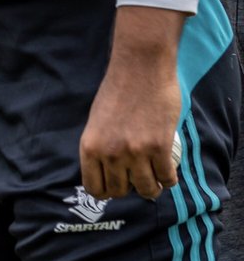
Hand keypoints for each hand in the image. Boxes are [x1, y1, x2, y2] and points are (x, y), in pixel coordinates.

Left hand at [80, 6, 183, 200]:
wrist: (139, 68)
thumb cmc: (117, 91)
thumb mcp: (97, 121)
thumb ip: (101, 148)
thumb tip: (108, 173)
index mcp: (89, 146)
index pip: (94, 188)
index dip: (107, 190)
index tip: (116, 184)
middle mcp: (110, 153)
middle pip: (121, 192)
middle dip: (130, 187)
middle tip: (137, 175)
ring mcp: (135, 152)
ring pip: (147, 190)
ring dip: (152, 187)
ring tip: (154, 177)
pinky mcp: (159, 147)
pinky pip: (167, 179)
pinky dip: (169, 179)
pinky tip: (168, 171)